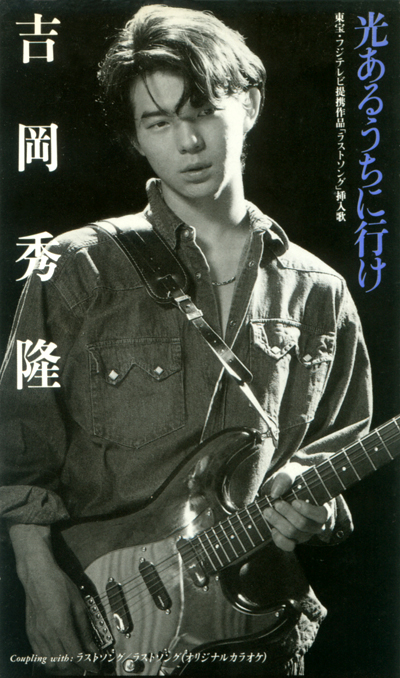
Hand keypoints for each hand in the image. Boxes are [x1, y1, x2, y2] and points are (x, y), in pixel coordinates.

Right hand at [9, 524, 98, 671]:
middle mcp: (47, 633)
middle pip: (63, 664)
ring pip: (50, 663)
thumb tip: (93, 647)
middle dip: (76, 667)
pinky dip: (51, 659)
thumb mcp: (79, 604)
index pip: (75, 655)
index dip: (87, 664)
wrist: (38, 575)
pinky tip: (58, 652)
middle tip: (86, 662)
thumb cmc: (59, 585)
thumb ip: (86, 629)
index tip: (95, 666)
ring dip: (63, 665)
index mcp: (61, 625)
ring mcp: (36, 635)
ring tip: (73, 659)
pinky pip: (39, 655)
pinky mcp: (31, 633)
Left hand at [263, 466, 328, 551]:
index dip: (308, 511)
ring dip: (278, 522)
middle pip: (303, 525)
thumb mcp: (293, 472)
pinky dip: (278, 539)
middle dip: (287, 514)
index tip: (295, 501)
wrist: (289, 489)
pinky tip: (272, 528)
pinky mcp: (293, 539)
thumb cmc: (295, 480)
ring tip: (267, 510)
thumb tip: (275, 493)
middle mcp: (316, 524)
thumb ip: (286, 477)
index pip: (321, 515)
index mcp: (322, 507)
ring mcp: (305, 533)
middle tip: (276, 503)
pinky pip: (288, 546)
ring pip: (294, 534)